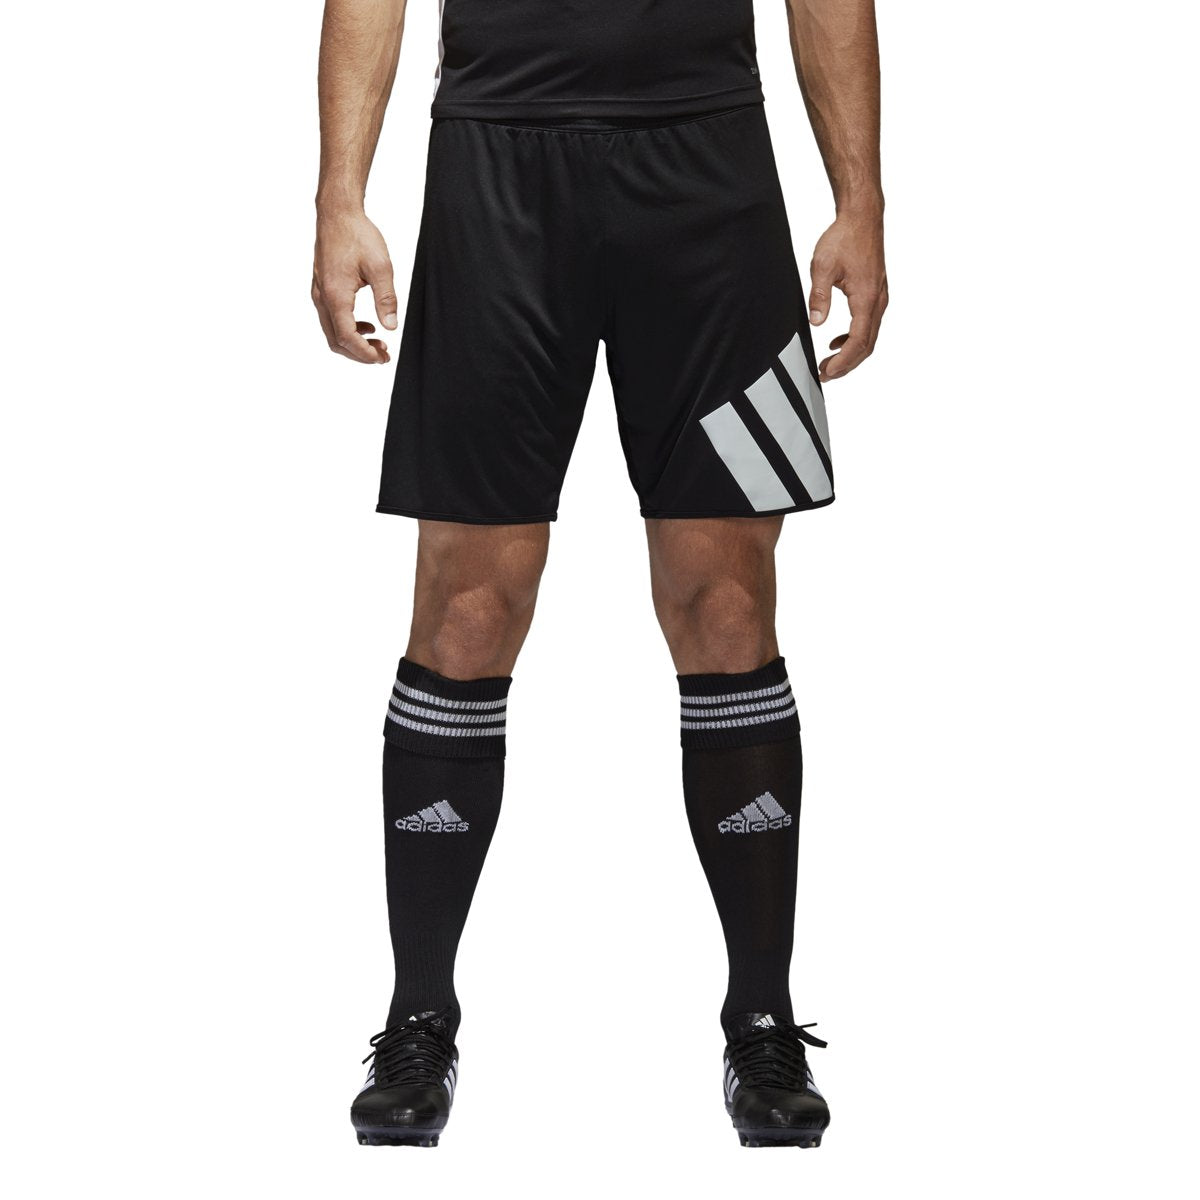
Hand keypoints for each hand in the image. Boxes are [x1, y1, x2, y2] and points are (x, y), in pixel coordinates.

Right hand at [312, 210, 397, 363]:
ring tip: (378, 343)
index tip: (382, 358)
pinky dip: (347, 329)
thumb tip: (391, 327)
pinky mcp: (321, 289)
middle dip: (359, 353)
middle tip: (383, 356)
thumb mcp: (381, 267)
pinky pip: (330, 319)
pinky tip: (366, 326)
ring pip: (332, 332)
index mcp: (336, 295)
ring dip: (354, 343)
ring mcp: (319, 293)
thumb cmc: (357, 235)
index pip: (347, 337)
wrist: (337, 213)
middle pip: (336, 341)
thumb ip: (386, 299)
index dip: (365, 353)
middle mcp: (322, 297)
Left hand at [808, 214, 887, 381]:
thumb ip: (818, 296)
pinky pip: (869, 324)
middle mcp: (878, 300)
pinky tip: (838, 342)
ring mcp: (880, 297)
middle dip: (847, 365)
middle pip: (867, 345)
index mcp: (866, 298)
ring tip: (830, 363)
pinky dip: (855, 338)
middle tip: (826, 374)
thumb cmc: (845, 238)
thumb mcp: (823, 266)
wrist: (862, 218)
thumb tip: (816, 321)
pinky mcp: (876, 293)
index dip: (843, 361)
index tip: (827, 370)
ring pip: (869, 337)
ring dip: (851, 354)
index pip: (858, 341)